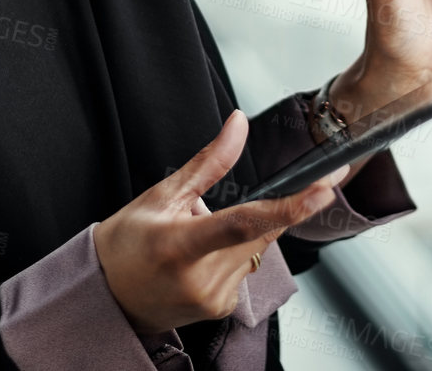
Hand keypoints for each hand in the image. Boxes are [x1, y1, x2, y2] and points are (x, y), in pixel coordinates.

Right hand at [91, 111, 347, 334]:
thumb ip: (208, 163)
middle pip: (258, 232)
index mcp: (179, 245)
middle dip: (260, 211)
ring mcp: (213, 299)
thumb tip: (238, 123)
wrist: (107, 297)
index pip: (244, 223)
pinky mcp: (222, 308)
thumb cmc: (127, 244)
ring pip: (256, 249)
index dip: (289, 207)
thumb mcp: (161, 196)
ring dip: (243, 234)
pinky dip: (235, 255)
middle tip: (221, 207)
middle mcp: (200, 278)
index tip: (323, 190)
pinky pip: (246, 268)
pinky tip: (203, 259)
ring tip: (197, 239)